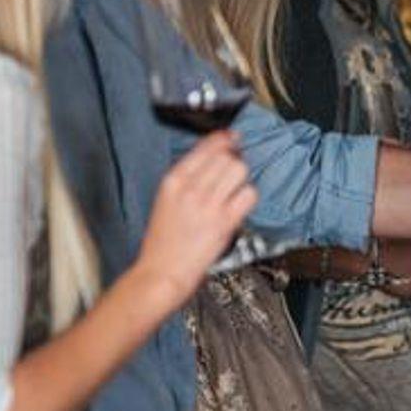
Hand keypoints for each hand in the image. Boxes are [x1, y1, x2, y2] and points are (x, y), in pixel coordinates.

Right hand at [135, 132, 257, 303]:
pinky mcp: (224, 221)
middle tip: (233, 171)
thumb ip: (187, 179)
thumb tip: (213, 159)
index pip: (205, 147)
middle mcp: (190, 188)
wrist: (162, 271)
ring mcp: (208, 204)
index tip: (232, 138)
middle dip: (234, 161)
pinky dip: (248, 197)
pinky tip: (239, 205)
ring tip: (234, 190)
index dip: (223, 140)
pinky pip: (249, 195)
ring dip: (242, 178)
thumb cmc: (163, 241)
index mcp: (173, 181)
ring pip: (239, 170)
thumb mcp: (166, 200)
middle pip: (226, 157)